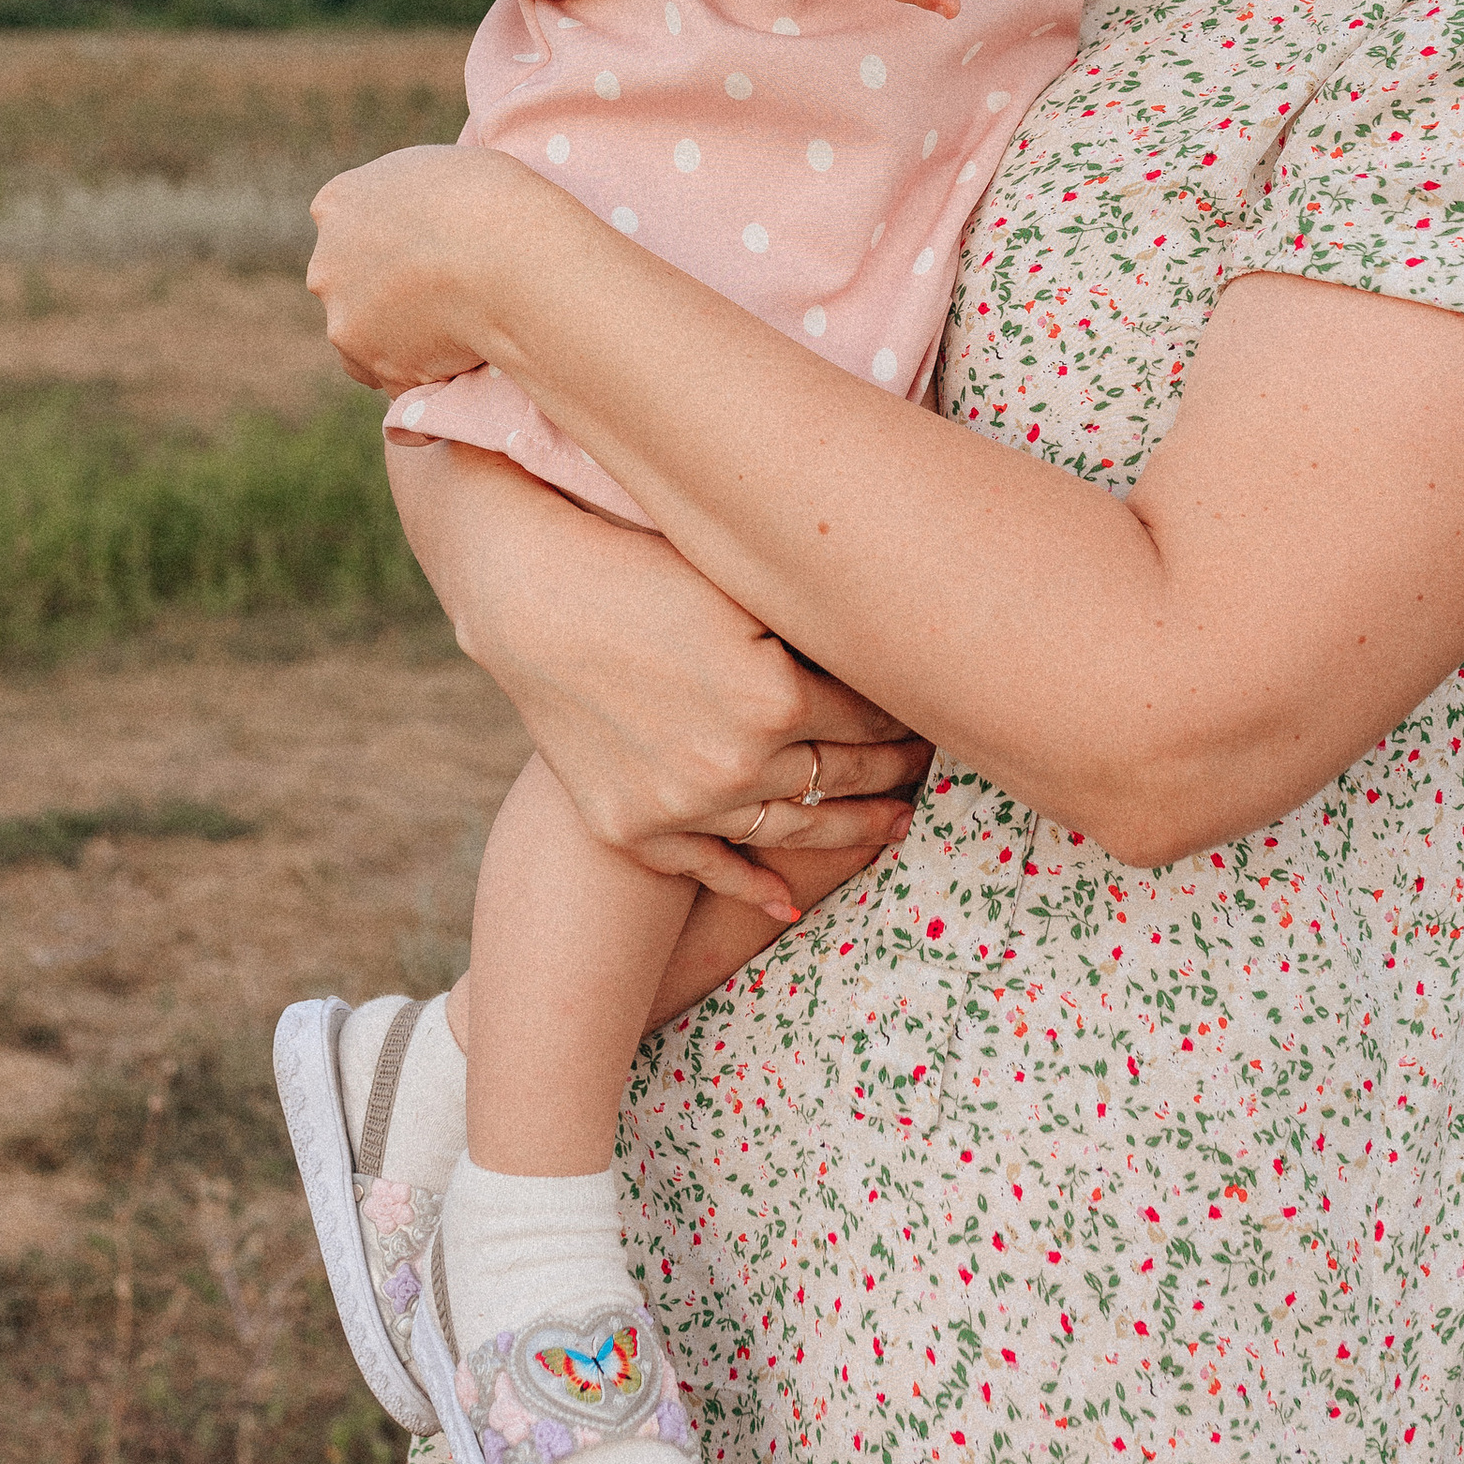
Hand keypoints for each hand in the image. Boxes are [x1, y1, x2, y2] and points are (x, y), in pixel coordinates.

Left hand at [306, 143, 539, 396]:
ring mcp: (346, 321)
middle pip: (349, 286)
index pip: (349, 227)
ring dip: (398, 340)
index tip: (425, 249)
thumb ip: (409, 195)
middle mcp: (328, 264)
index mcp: (339, 202)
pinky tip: (461, 362)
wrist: (503, 257)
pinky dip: (424, 377)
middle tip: (443, 292)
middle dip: (384, 293)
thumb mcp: (436, 166)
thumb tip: (420, 214)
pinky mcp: (377, 368)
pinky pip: (399, 380)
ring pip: (365, 339)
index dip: (389, 241)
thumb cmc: (487, 197)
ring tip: (458, 331)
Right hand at [388, 437, 931, 925]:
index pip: (871, 715)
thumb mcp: (740, 585)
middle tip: (930, 766)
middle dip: (893, 770)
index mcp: (775, 697)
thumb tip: (895, 644)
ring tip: (891, 824)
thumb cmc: (640, 564)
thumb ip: (814, 627)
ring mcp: (681, 805)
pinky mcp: (632, 826)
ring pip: (789, 831)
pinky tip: (788, 900)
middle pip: (841, 775)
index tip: (936, 709)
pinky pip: (706, 868)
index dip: (908, 711)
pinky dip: (751, 885)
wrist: (526, 596)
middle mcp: (735, 764)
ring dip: (848, 829)